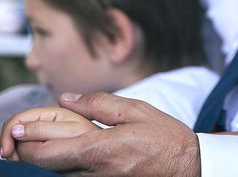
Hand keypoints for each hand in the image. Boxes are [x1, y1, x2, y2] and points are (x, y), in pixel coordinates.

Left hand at [5, 92, 200, 176]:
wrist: (188, 168)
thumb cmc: (165, 138)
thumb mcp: (137, 110)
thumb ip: (99, 103)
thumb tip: (67, 99)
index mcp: (100, 150)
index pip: (47, 153)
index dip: (27, 141)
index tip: (18, 128)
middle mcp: (93, 173)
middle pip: (46, 167)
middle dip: (29, 151)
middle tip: (22, 136)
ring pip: (57, 174)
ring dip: (47, 159)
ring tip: (45, 142)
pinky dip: (65, 166)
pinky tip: (71, 154)